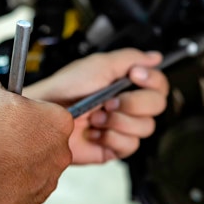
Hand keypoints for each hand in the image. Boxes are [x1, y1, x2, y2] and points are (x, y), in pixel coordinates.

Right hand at [0, 74, 73, 203]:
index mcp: (59, 121)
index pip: (47, 112)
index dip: (25, 112)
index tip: (8, 115)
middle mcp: (62, 153)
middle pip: (44, 141)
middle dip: (24, 139)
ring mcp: (48, 180)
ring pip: (34, 167)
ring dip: (17, 162)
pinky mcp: (32, 202)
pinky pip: (23, 189)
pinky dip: (9, 184)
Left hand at [27, 49, 168, 163]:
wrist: (45, 116)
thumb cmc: (65, 89)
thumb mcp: (98, 65)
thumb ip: (130, 57)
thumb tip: (155, 56)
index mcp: (126, 84)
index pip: (159, 84)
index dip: (151, 81)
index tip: (135, 76)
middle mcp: (127, 105)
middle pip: (157, 106)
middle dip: (132, 103)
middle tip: (108, 101)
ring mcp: (122, 127)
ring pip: (145, 128)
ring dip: (118, 121)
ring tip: (96, 117)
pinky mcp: (114, 147)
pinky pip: (130, 146)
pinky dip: (112, 138)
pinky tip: (95, 132)